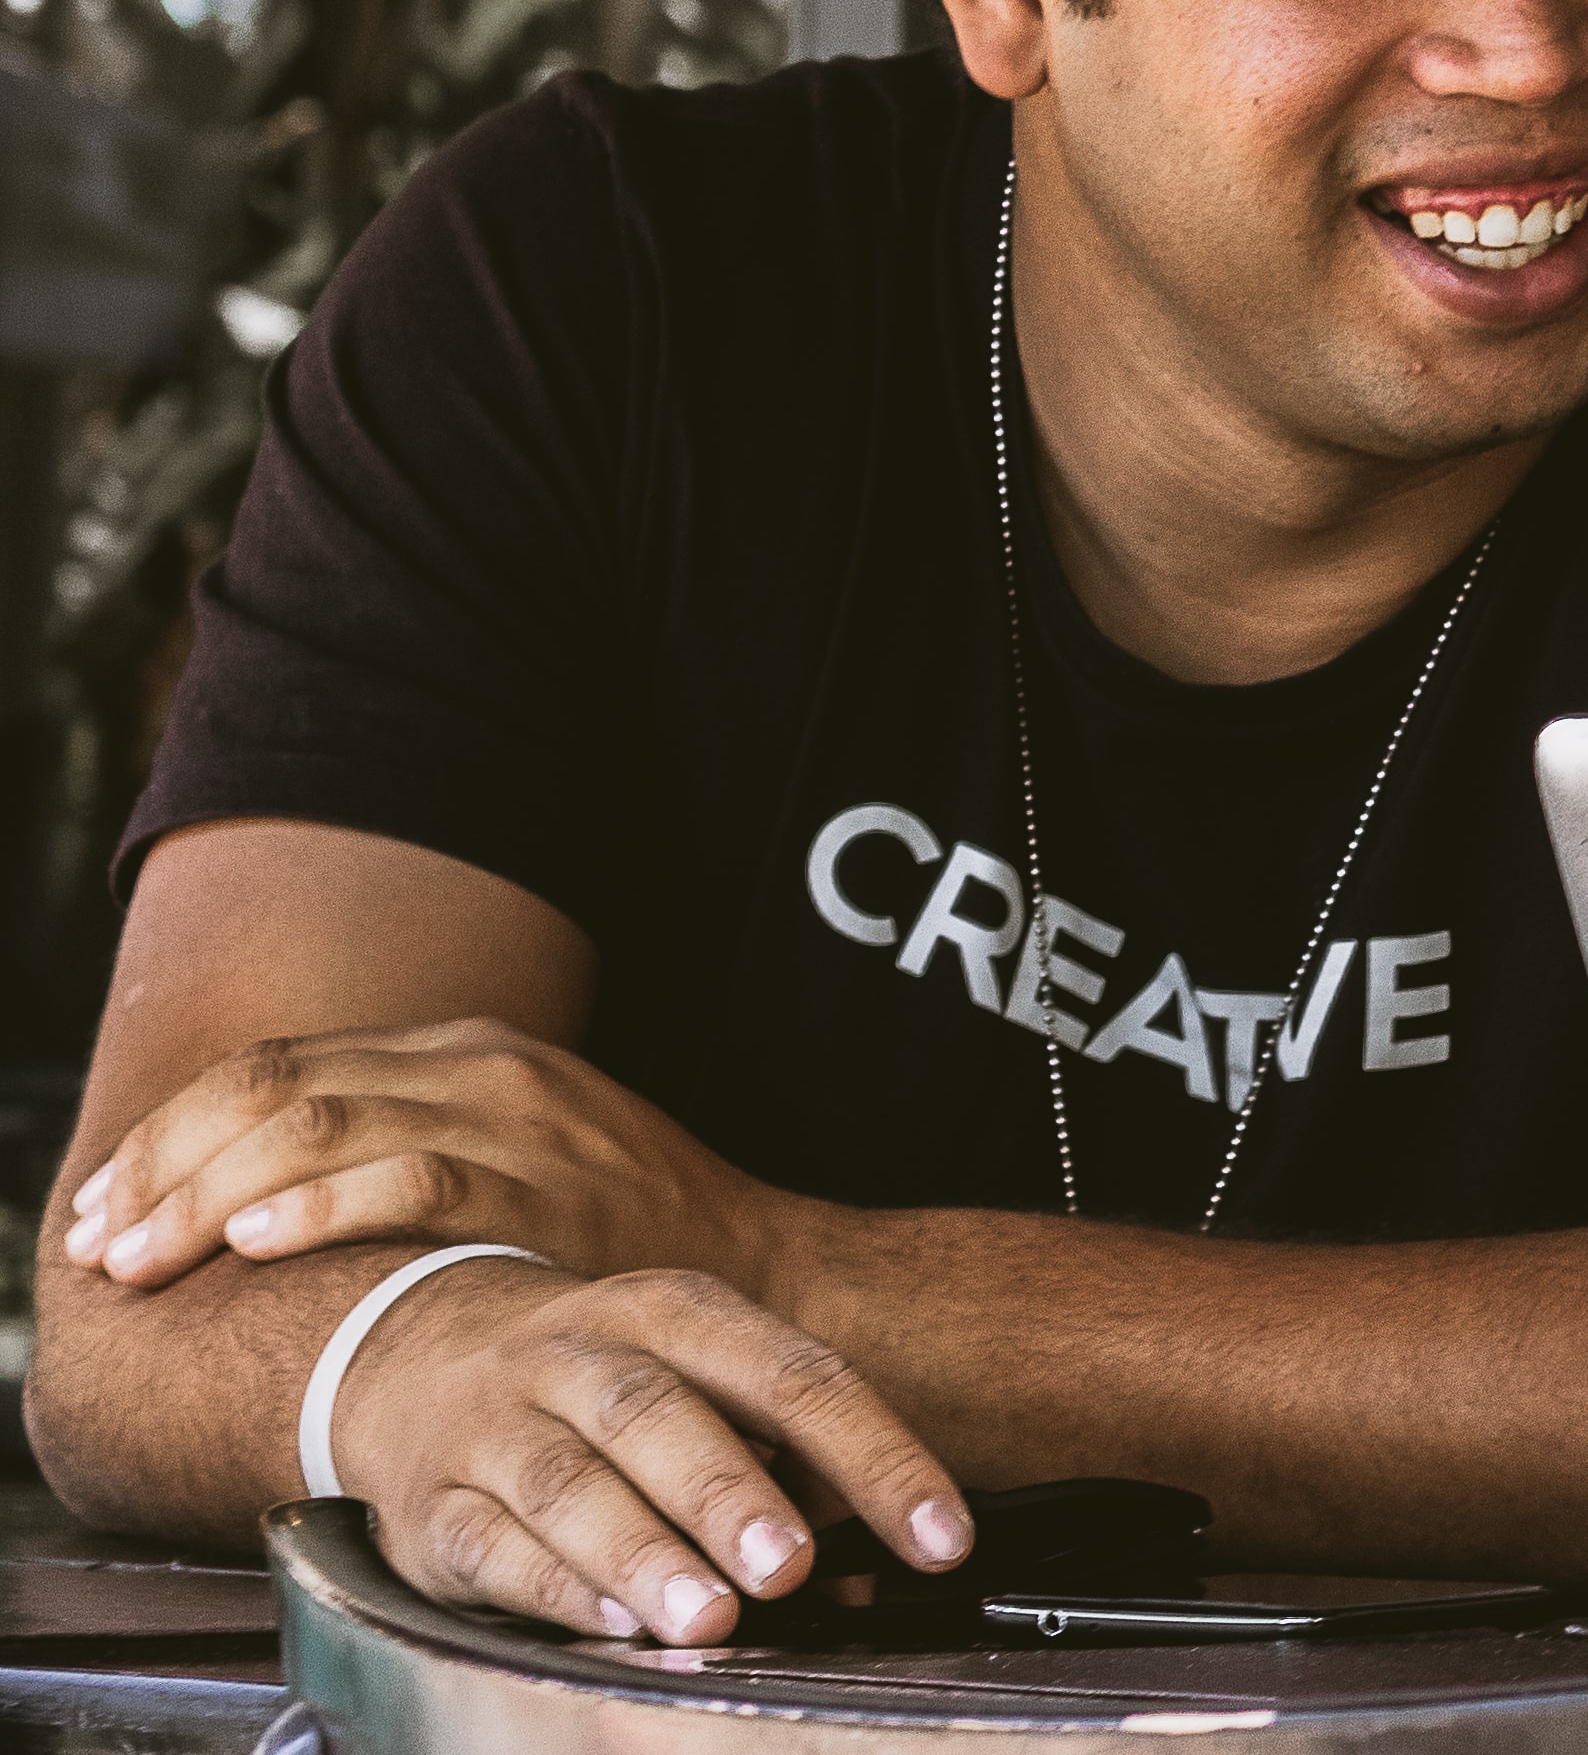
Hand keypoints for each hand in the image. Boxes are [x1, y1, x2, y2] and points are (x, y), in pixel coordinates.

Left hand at [62, 1021, 797, 1303]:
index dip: (169, 1133)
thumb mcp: (511, 1151)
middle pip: (274, 1086)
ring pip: (317, 1126)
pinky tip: (255, 1246)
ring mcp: (513, 1121)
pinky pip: (407, 1181)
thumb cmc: (616, 1232)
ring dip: (204, 1197)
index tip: (102, 1205)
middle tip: (96, 1246)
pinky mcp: (541, 1188)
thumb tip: (248, 1195)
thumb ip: (401, 1147)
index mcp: (460, 1048)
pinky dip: (318, 1207)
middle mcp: (477, 1067)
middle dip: (162, 1168)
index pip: (275, 1065)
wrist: (755, 1274)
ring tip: (139, 1260)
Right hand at [316, 1253, 968, 1645]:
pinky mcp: (433, 1508)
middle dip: (730, 1493)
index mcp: (677, 1313)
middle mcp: (581, 1355)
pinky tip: (612, 1624)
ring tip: (709, 1617)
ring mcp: (496, 1426)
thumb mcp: (698, 1376)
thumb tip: (872, 1558)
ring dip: (644, 1554)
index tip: (939, 1533)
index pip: (795, 1374)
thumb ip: (786, 1457)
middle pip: (659, 1414)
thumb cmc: (602, 1382)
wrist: (415, 1352)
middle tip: (791, 1564)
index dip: (876, 1455)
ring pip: (568, 1484)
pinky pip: (494, 1548)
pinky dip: (557, 1589)